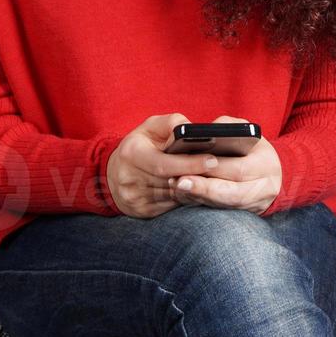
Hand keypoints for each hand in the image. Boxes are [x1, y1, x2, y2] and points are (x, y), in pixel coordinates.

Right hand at [106, 113, 227, 218]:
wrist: (113, 174)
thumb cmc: (139, 145)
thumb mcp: (149, 127)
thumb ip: (171, 123)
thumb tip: (192, 129)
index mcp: (131, 154)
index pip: (164, 163)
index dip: (190, 163)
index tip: (213, 159)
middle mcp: (130, 179)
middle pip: (171, 181)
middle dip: (198, 176)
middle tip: (222, 171)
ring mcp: (136, 199)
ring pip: (174, 196)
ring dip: (197, 189)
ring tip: (217, 180)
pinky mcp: (143, 212)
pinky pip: (172, 207)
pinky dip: (188, 198)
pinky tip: (202, 190)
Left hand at [168, 116, 282, 214]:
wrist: (270, 172)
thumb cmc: (253, 147)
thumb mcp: (247, 131)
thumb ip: (228, 127)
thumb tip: (207, 132)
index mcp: (266, 165)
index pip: (238, 170)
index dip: (213, 170)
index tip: (190, 167)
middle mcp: (264, 189)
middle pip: (230, 193)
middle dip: (202, 189)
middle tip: (178, 182)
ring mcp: (254, 205)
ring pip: (222, 206)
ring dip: (197, 198)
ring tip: (175, 188)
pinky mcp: (243, 214)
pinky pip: (219, 212)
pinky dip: (199, 204)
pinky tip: (181, 195)